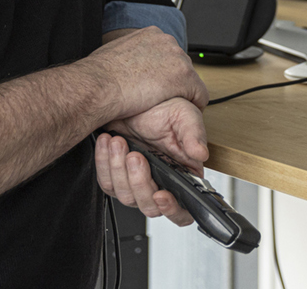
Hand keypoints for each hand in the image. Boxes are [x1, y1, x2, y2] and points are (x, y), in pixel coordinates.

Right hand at [85, 26, 208, 121]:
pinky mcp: (184, 78)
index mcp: (151, 34)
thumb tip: (123, 64)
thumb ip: (127, 55)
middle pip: (180, 64)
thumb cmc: (99, 75)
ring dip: (181, 92)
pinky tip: (187, 111)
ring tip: (167, 106)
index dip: (163, 71)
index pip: (167, 53)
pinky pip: (199, 94)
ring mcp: (178, 59)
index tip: (157, 82)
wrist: (99, 85)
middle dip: (172, 80)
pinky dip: (195, 103)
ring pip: (190, 79)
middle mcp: (167, 42)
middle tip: (159, 96)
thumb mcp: (113, 54)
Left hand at [95, 98, 208, 226]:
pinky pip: (107, 183)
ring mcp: (138, 181)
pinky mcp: (118, 176)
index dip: (172, 209)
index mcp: (183, 173)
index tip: (161, 195)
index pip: (183, 209)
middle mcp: (162, 181)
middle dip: (140, 182)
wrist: (134, 96)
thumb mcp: (185, 115)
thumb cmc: (164, 106)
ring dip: (119, 170)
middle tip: (135, 155)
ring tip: (119, 142)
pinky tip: (108, 143)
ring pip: (126, 196)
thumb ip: (194, 134)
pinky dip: (105, 163)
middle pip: (149, 205)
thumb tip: (201, 154)